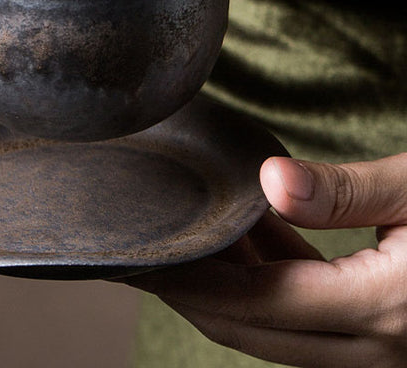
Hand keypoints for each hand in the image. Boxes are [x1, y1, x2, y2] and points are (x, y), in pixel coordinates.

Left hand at [123, 153, 406, 366]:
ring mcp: (387, 347)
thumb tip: (269, 180)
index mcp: (387, 310)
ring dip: (232, 288)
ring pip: (281, 330)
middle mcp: (382, 346)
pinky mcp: (390, 330)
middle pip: (257, 329)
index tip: (144, 259)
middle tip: (144, 259)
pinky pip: (311, 316)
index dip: (194, 283)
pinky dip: (273, 281)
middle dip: (195, 295)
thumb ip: (346, 189)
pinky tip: (255, 236)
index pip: (258, 304)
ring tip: (192, 240)